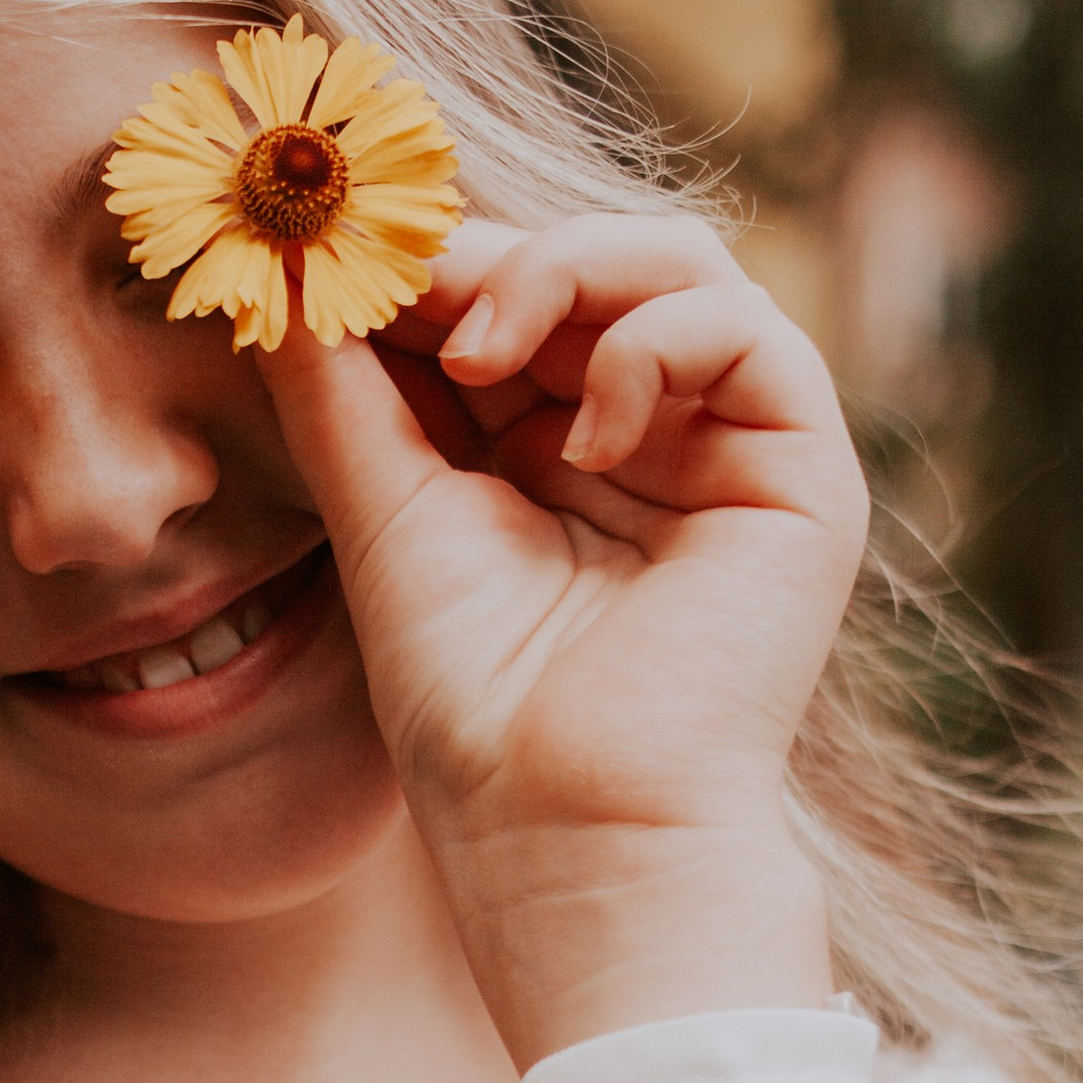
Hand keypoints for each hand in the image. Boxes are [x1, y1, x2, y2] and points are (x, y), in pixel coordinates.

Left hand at [260, 215, 869, 1067]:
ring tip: (479, 356)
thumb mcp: (382, 515)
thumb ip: (340, 390)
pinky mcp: (801, 468)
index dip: (433, 263)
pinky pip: (746, 324)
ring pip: (675, 261)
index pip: (509, 294)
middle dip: (487, 258)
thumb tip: (282, 272)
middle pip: (589, 258)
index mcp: (550, 448)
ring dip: (564, 272)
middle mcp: (647, 435)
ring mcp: (727, 446)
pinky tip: (582, 439)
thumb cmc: (475, 707)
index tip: (341, 262)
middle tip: (401, 289)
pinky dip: (650, 344)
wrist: (570, 824)